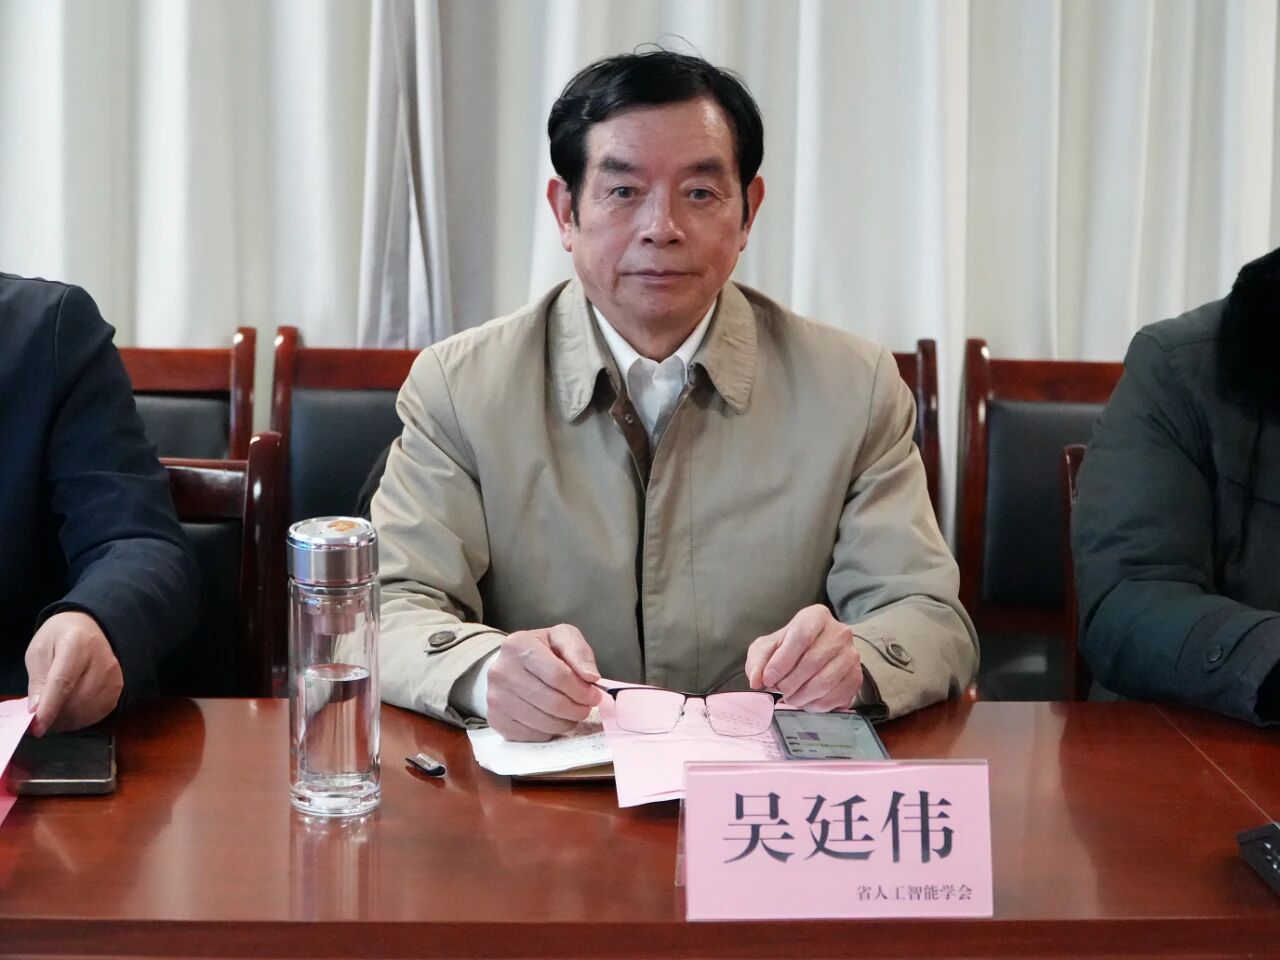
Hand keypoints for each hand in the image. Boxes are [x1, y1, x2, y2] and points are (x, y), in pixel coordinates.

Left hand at [25, 611, 123, 735]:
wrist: (89, 627)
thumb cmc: (59, 637)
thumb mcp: (39, 651)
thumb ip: (38, 681)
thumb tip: (36, 712)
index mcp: (77, 644)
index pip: (63, 682)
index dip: (50, 708)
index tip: (37, 728)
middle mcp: (102, 661)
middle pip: (77, 701)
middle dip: (53, 718)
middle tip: (37, 720)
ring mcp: (114, 676)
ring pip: (87, 712)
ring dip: (65, 721)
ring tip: (52, 714)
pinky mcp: (119, 688)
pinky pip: (97, 714)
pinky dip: (78, 719)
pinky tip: (68, 711)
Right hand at [487, 624, 601, 740]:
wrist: (509, 665)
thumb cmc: (540, 651)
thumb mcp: (561, 638)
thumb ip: (579, 652)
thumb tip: (591, 677)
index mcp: (518, 645)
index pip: (558, 675)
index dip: (582, 690)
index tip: (594, 695)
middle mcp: (501, 672)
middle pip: (552, 702)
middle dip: (577, 709)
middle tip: (586, 707)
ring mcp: (496, 698)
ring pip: (544, 722)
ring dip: (567, 722)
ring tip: (572, 712)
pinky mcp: (496, 720)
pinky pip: (533, 735)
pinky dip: (550, 731)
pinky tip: (553, 718)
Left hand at [744, 604, 861, 710]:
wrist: (820, 653)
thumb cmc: (790, 648)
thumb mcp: (769, 646)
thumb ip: (758, 660)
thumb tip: (757, 680)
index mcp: (816, 616)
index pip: (801, 637)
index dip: (782, 661)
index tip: (768, 679)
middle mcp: (839, 632)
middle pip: (812, 662)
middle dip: (790, 682)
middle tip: (779, 690)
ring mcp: (851, 655)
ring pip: (824, 682)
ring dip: (801, 696)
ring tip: (790, 697)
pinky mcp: (856, 677)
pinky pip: (835, 697)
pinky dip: (815, 705)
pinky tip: (805, 701)